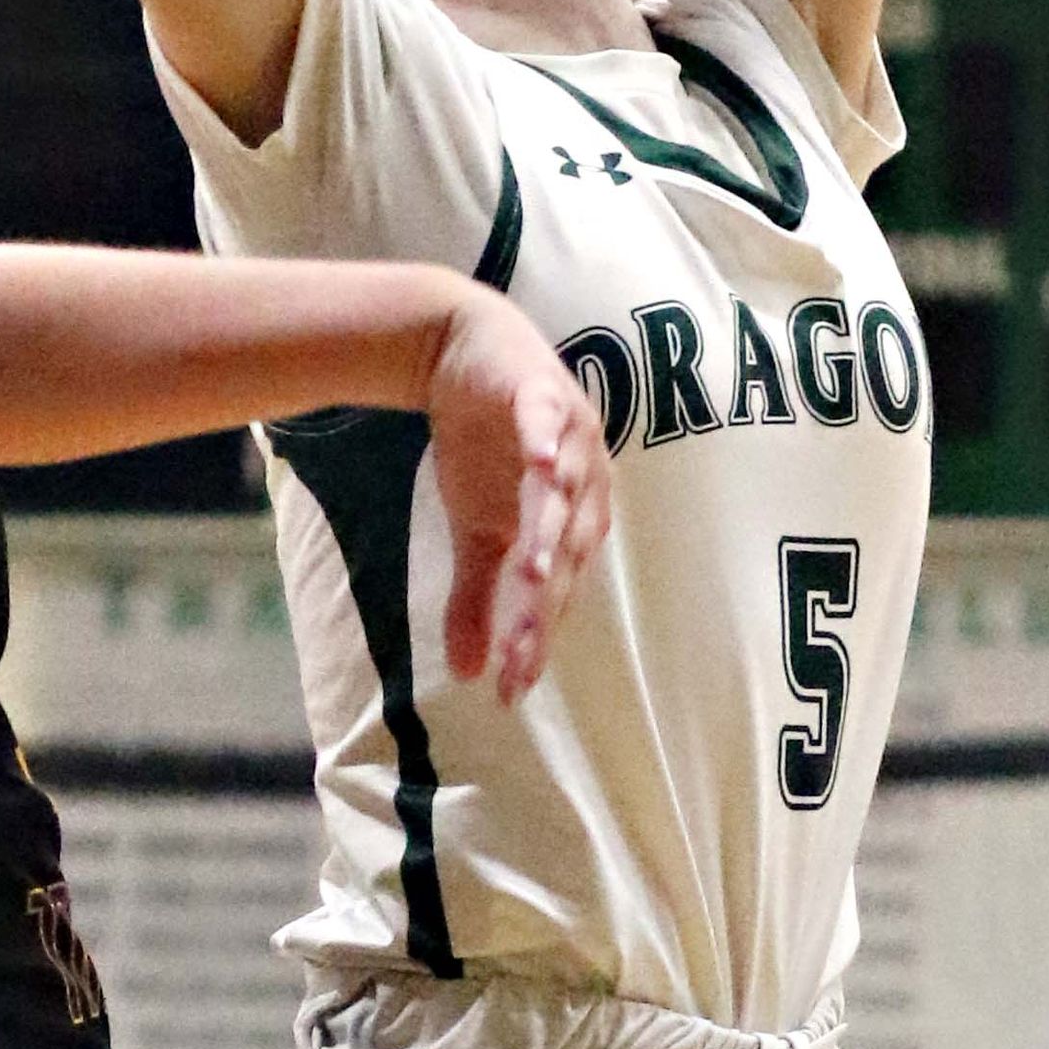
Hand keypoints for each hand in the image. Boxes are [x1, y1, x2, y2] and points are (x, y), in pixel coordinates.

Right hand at [425, 295, 611, 701]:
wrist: (462, 358)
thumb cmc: (484, 449)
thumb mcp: (473, 531)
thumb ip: (477, 599)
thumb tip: (466, 674)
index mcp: (576, 522)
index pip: (556, 594)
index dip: (533, 640)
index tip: (511, 690)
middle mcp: (586, 482)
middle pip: (565, 552)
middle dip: (542, 604)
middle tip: (520, 652)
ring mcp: (569, 436)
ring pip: (563, 492)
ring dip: (550, 529)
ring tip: (532, 572)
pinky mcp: (540, 393)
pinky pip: (545, 421)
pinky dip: (546, 442)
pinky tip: (541, 466)